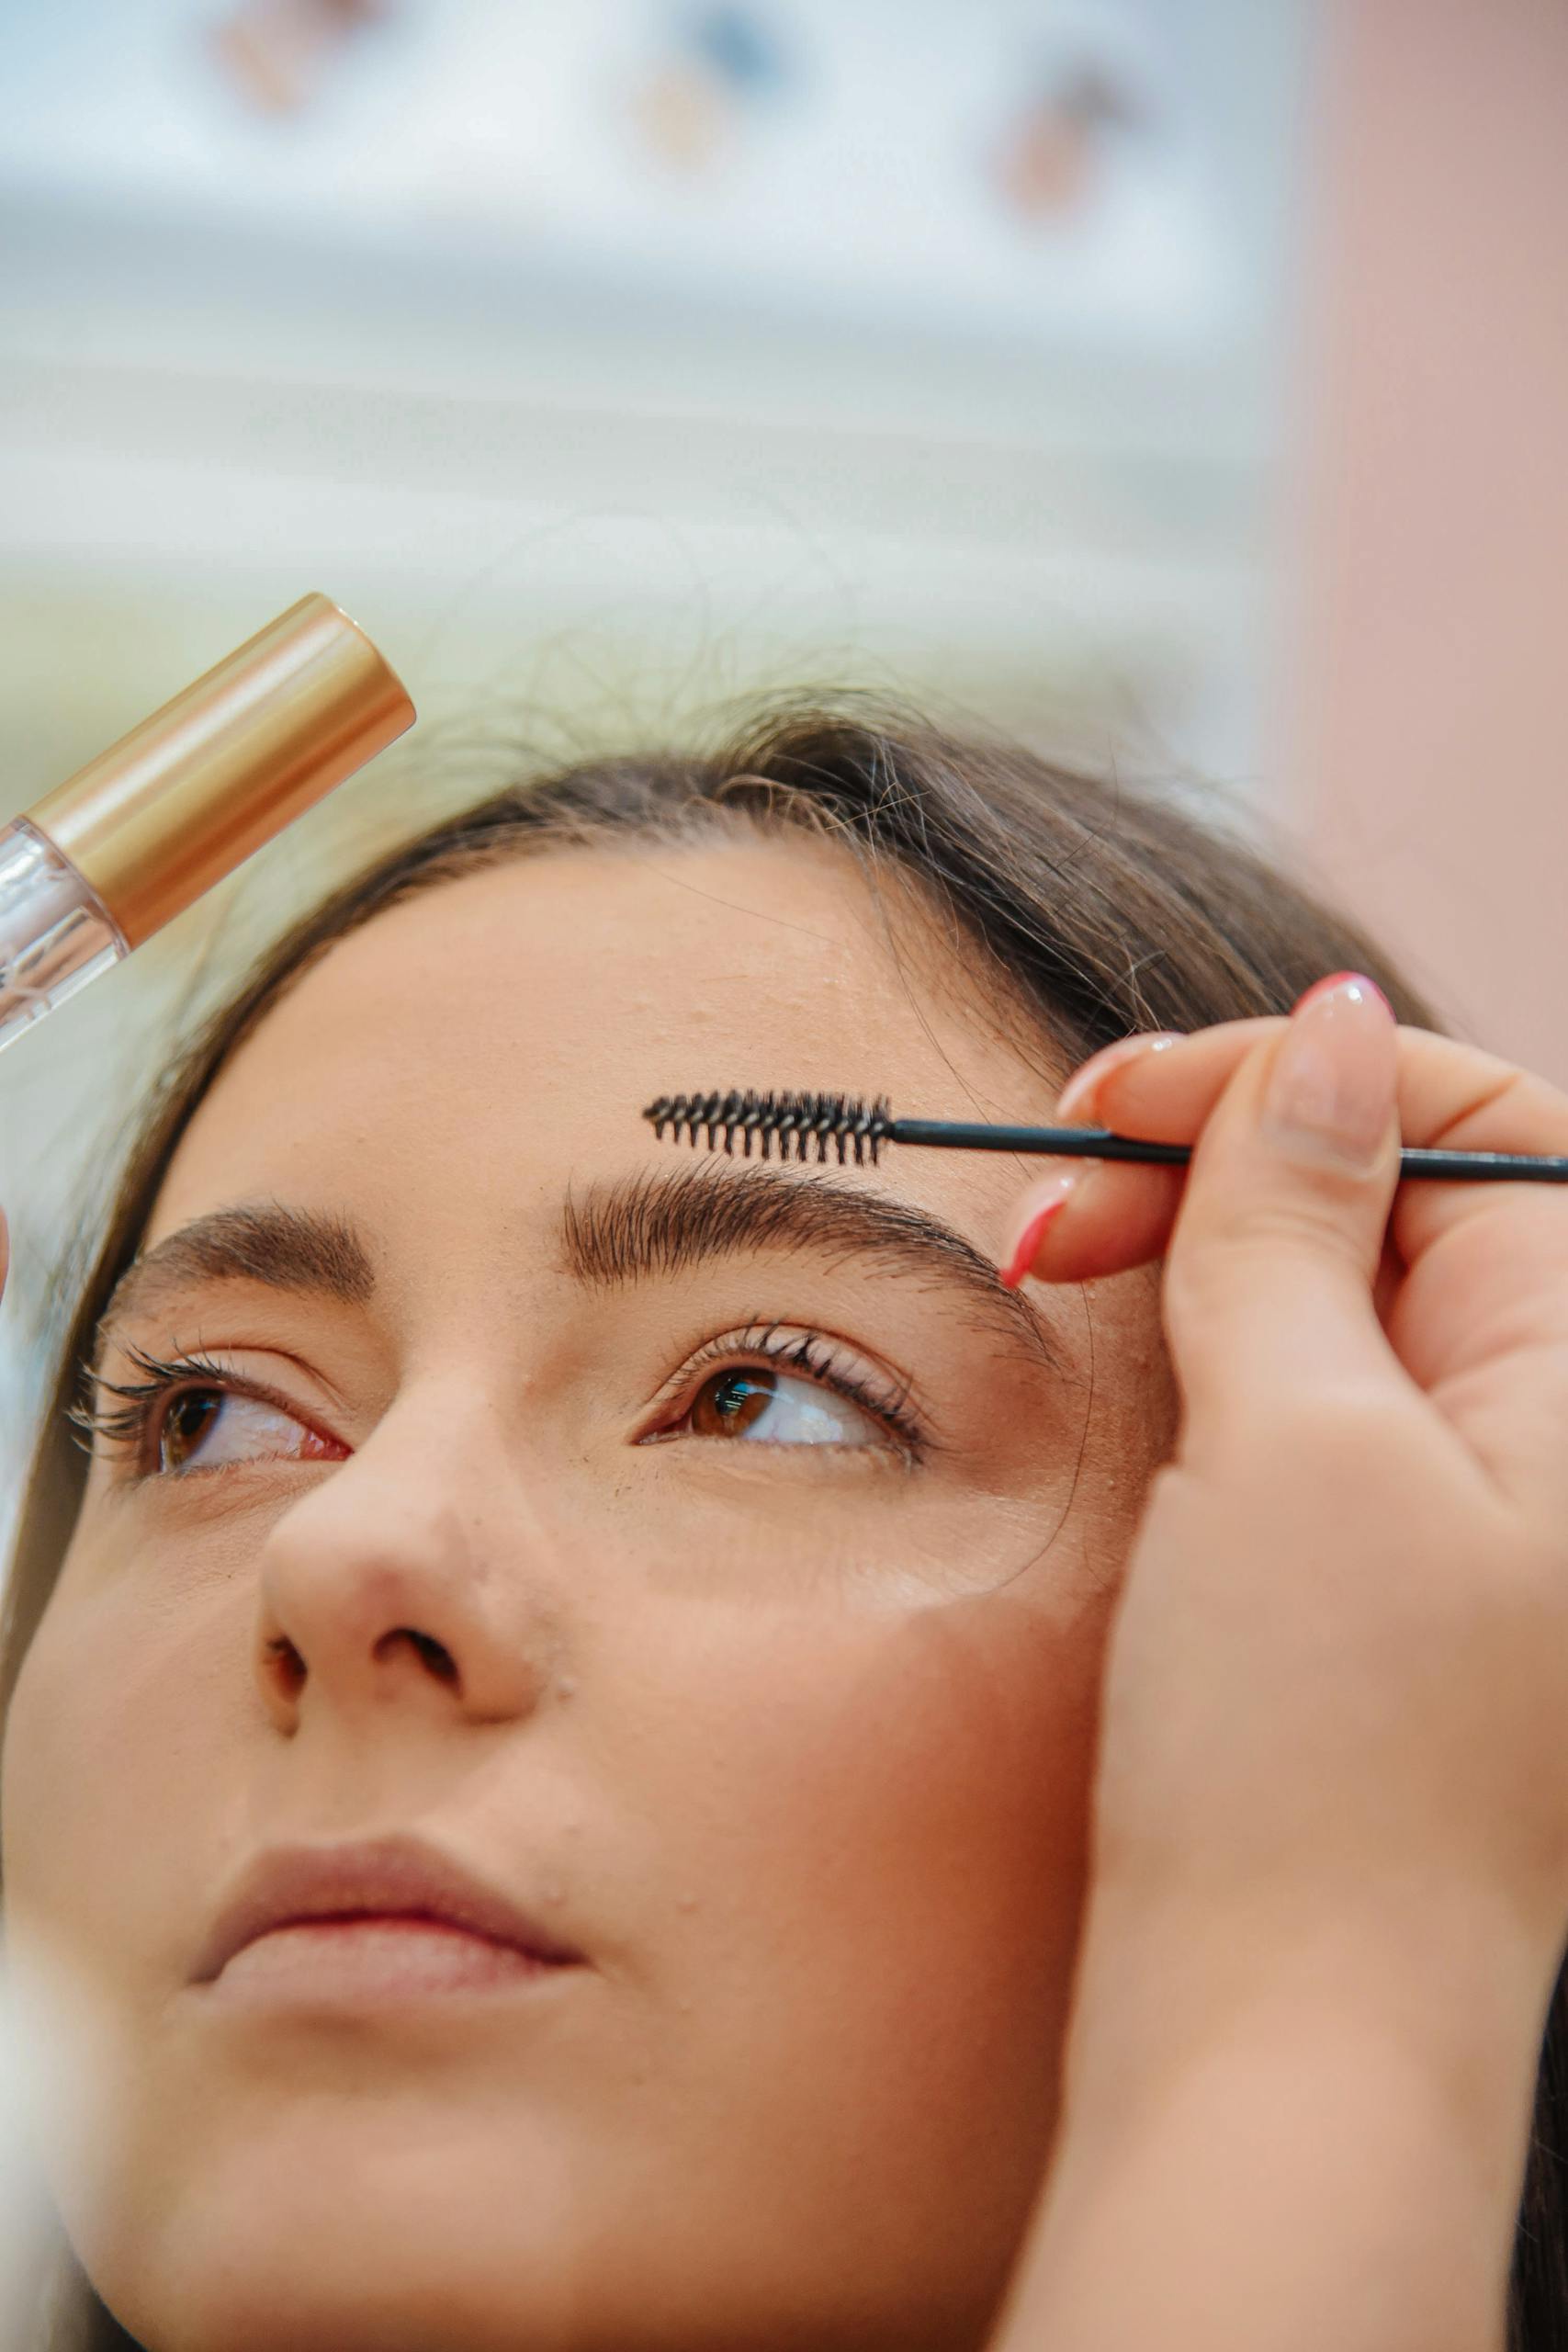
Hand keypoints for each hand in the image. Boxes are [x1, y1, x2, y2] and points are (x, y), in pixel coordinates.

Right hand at [1006, 975, 1567, 1973]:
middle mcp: (1554, 1428)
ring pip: (1336, 1292)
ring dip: (1196, 1250)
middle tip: (1052, 1207)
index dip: (1297, 1077)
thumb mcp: (1302, 1440)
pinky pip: (1313, 1396)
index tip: (1120, 1102)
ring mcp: (1473, 1503)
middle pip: (1397, 1194)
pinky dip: (1207, 1351)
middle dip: (1220, 1159)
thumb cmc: (1315, 1752)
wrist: (1286, 2039)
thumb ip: (1302, 1216)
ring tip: (1056, 1277)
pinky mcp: (1389, 1569)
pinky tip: (1117, 1362)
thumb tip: (1336, 1024)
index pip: (1475, 1118)